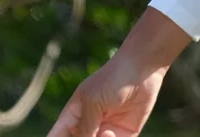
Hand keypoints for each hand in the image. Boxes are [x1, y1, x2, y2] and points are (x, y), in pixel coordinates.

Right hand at [45, 53, 166, 136]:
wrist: (142, 69)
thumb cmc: (112, 80)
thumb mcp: (92, 102)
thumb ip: (85, 127)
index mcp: (74, 115)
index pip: (57, 136)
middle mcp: (89, 125)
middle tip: (91, 135)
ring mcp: (106, 130)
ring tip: (104, 133)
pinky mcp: (125, 134)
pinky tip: (110, 133)